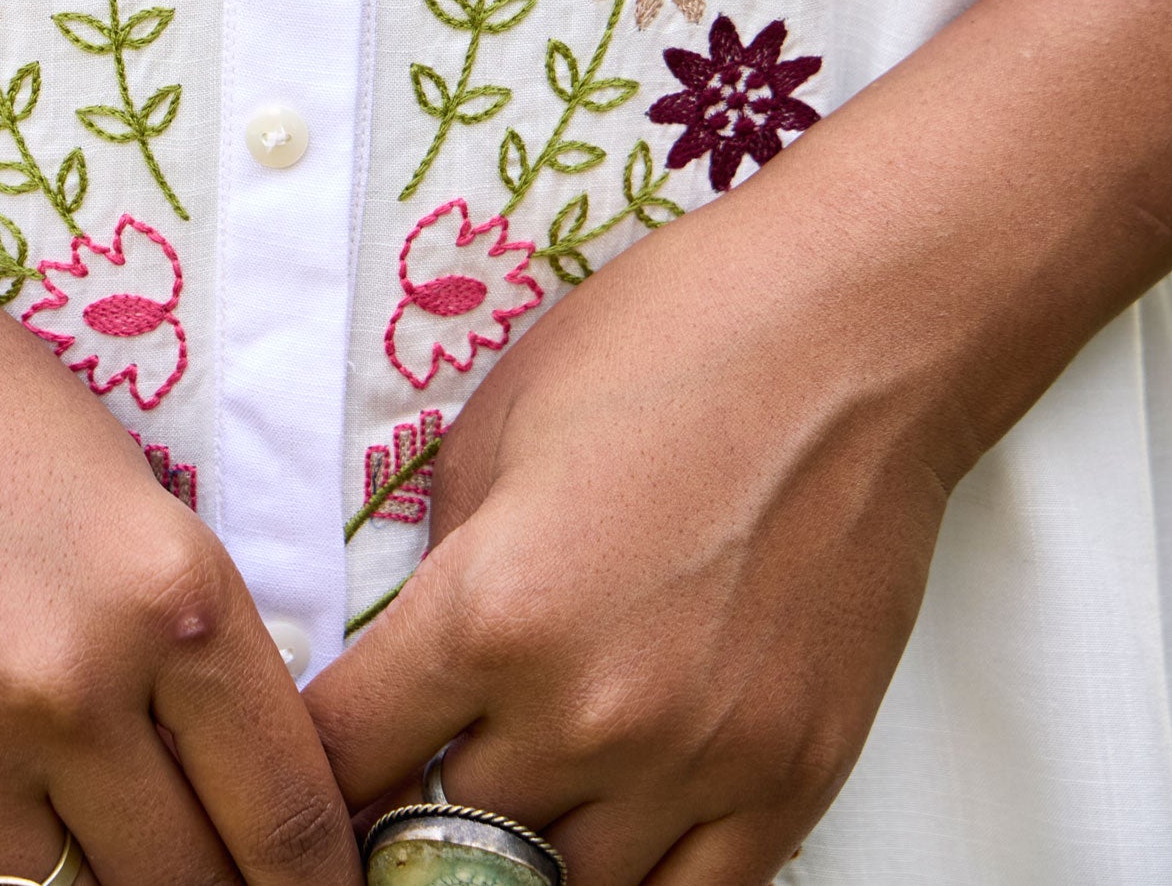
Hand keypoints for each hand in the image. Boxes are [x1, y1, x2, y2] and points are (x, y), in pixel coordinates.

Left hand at [303, 184, 952, 885]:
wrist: (853, 338)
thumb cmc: (674, 343)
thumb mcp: (498, 423)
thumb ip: (444, 558)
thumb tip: (415, 649)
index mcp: (492, 610)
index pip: (346, 757)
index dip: (318, 758)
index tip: (318, 749)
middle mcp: (588, 713)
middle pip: (444, 837)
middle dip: (415, 803)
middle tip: (418, 764)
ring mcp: (698, 763)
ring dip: (524, 849)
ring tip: (520, 788)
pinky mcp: (791, 782)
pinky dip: (635, 878)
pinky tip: (612, 829)